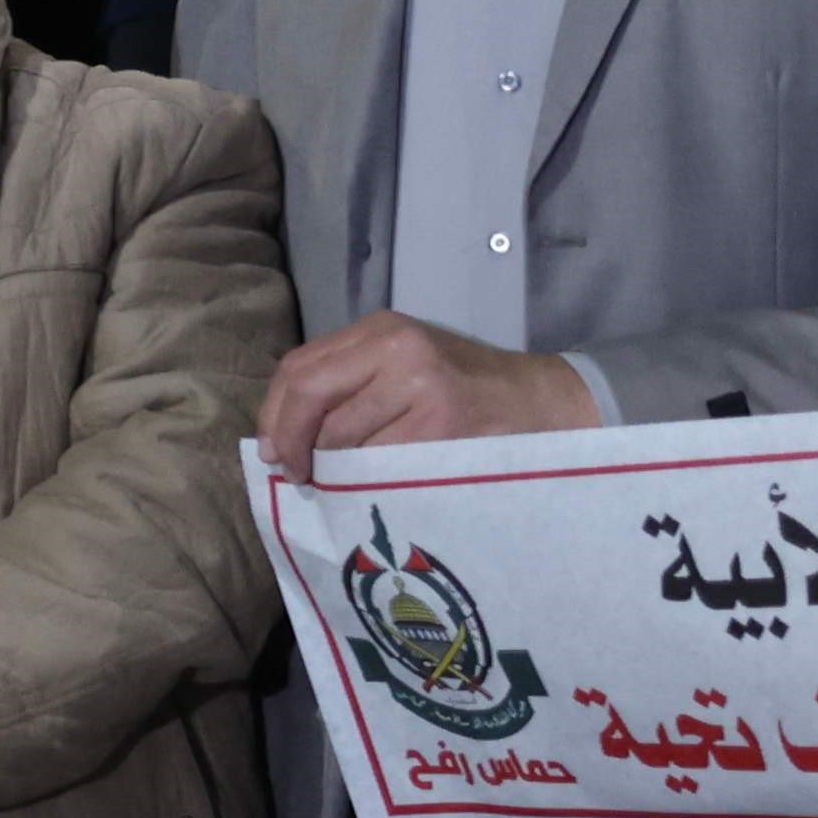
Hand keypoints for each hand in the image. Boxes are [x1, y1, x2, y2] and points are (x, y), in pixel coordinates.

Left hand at [257, 313, 602, 481]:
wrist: (545, 403)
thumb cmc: (465, 390)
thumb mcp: (405, 366)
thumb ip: (350, 384)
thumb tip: (282, 434)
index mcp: (381, 331)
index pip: (300, 368)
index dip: (275, 414)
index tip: (272, 451)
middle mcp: (397, 350)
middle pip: (312, 397)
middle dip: (294, 443)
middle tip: (298, 475)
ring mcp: (421, 387)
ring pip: (343, 437)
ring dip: (335, 467)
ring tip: (347, 480)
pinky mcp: (443, 427)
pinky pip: (381, 463)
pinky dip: (369, 480)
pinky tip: (378, 486)